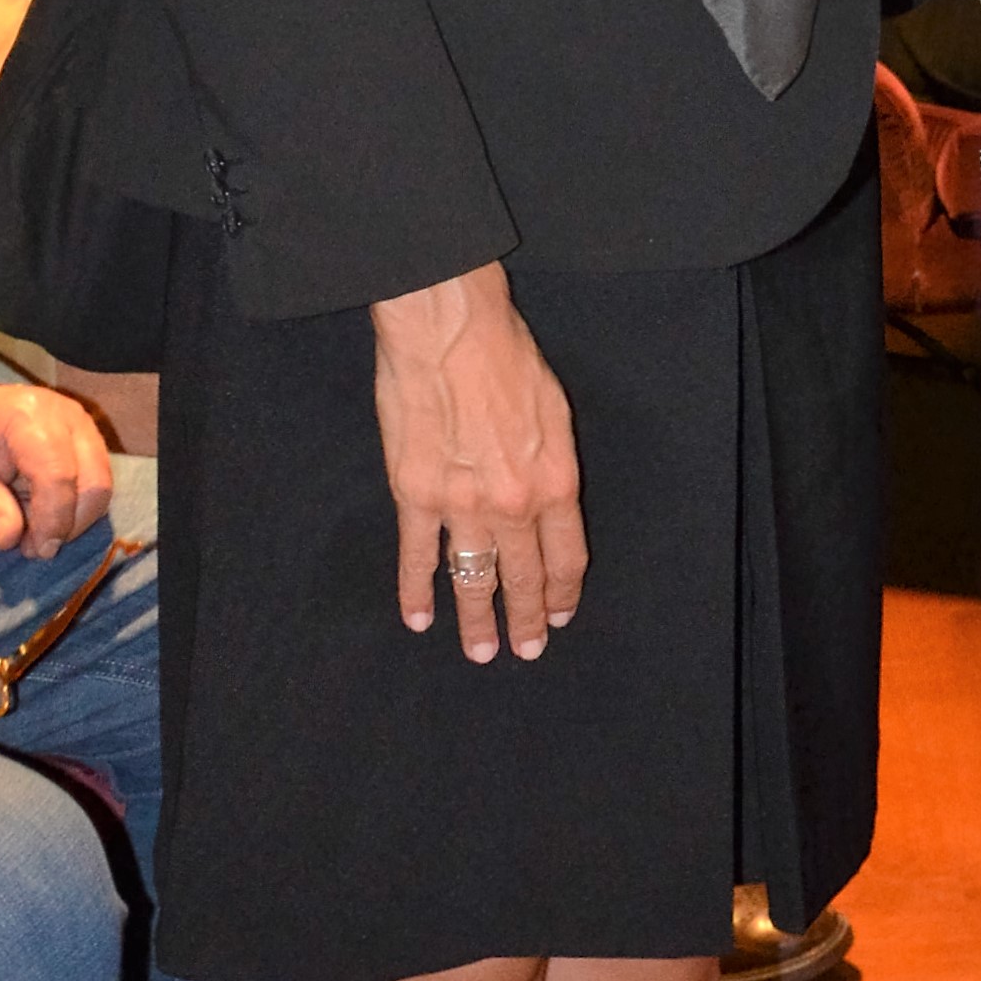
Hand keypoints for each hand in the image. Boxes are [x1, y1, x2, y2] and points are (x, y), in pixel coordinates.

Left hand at [0, 380, 113, 558]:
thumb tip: (10, 540)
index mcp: (26, 417)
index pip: (58, 475)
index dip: (53, 521)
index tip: (35, 551)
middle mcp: (66, 415)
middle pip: (93, 482)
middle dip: (69, 525)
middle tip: (34, 548)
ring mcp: (83, 425)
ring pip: (101, 486)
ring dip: (75, 520)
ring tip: (36, 533)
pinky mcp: (90, 438)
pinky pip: (98, 482)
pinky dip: (77, 508)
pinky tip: (46, 516)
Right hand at [370, 264, 584, 661]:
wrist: (448, 328)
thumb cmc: (505, 355)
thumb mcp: (555, 411)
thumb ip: (552, 465)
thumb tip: (547, 501)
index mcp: (555, 481)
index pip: (565, 556)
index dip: (563, 592)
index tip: (560, 614)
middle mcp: (513, 504)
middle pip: (524, 578)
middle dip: (527, 619)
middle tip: (526, 649)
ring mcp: (461, 504)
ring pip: (473, 578)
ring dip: (477, 621)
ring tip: (480, 652)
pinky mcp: (414, 494)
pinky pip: (417, 556)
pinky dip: (416, 592)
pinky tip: (419, 619)